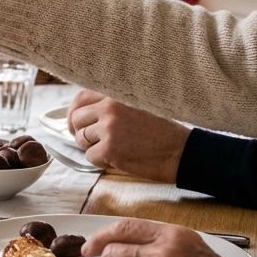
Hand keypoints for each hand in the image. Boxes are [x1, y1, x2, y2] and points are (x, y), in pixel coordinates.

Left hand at [66, 91, 190, 181]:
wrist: (181, 152)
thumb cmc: (161, 133)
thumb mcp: (136, 107)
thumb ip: (111, 106)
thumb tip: (81, 113)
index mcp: (116, 95)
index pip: (81, 98)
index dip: (75, 113)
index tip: (77, 124)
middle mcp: (110, 108)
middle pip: (76, 119)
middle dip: (81, 133)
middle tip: (94, 142)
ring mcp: (109, 128)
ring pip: (81, 139)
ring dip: (93, 148)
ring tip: (115, 149)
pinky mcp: (110, 149)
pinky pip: (90, 157)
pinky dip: (101, 162)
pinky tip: (119, 159)